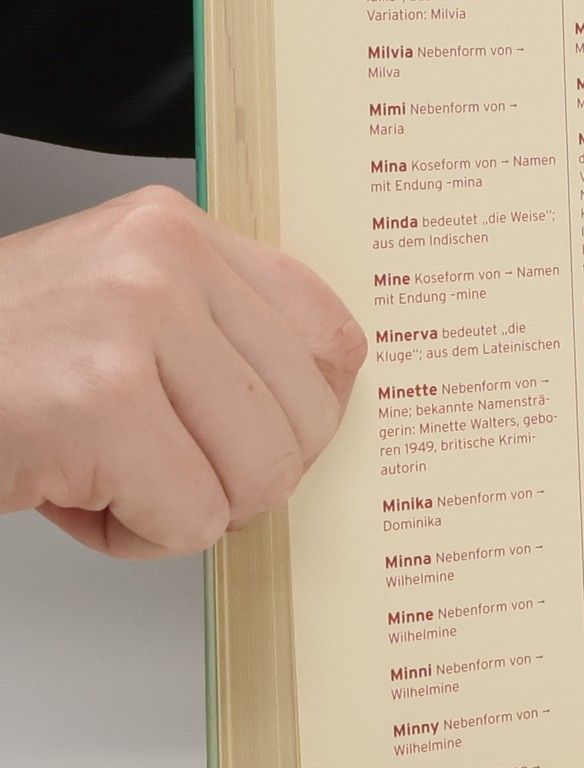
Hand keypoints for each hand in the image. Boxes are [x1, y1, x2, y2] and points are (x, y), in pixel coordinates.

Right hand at [0, 186, 365, 557]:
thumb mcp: (113, 313)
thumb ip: (212, 335)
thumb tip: (321, 409)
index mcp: (174, 231)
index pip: (330, 334)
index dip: (305, 414)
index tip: (257, 439)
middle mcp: (162, 260)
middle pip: (305, 419)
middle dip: (236, 473)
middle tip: (153, 464)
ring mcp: (132, 323)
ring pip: (261, 475)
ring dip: (183, 507)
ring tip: (101, 472)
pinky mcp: (99, 402)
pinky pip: (194, 517)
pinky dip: (135, 537)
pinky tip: (69, 494)